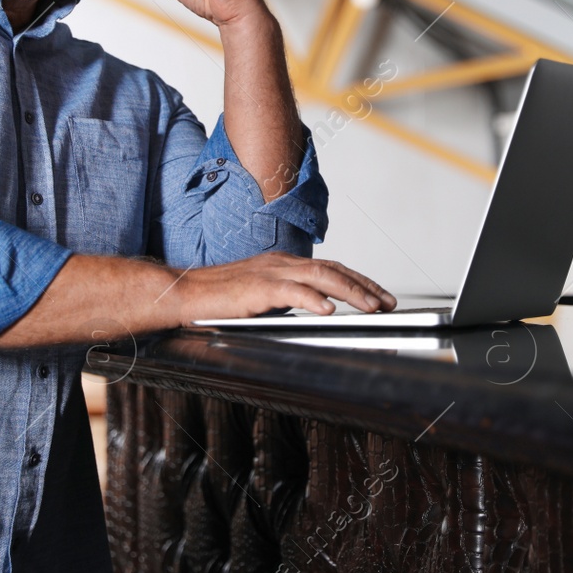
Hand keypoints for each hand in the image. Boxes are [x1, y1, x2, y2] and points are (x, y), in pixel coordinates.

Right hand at [167, 252, 397, 324]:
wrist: (184, 294)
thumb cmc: (218, 299)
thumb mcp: (262, 296)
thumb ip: (287, 298)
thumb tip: (314, 308)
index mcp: (283, 264)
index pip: (330, 267)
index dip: (359, 280)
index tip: (381, 296)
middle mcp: (281, 263)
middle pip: (333, 269)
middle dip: (365, 285)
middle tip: (388, 303)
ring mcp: (269, 273)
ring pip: (320, 276)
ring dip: (350, 291)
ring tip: (371, 307)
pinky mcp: (256, 288)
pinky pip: (291, 291)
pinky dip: (312, 299)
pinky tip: (328, 310)